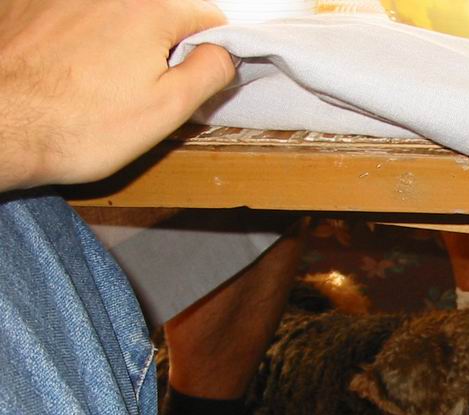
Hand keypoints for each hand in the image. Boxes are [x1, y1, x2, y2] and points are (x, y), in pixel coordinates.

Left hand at [0, 0, 234, 190]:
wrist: (1, 127)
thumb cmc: (83, 126)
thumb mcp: (168, 110)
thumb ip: (209, 72)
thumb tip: (226, 52)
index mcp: (149, 9)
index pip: (205, 17)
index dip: (206, 52)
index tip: (189, 81)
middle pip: (156, 14)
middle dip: (156, 46)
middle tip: (136, 90)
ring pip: (112, 14)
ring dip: (113, 42)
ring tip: (95, 83)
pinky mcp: (27, 2)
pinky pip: (69, 13)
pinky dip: (73, 36)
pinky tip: (63, 68)